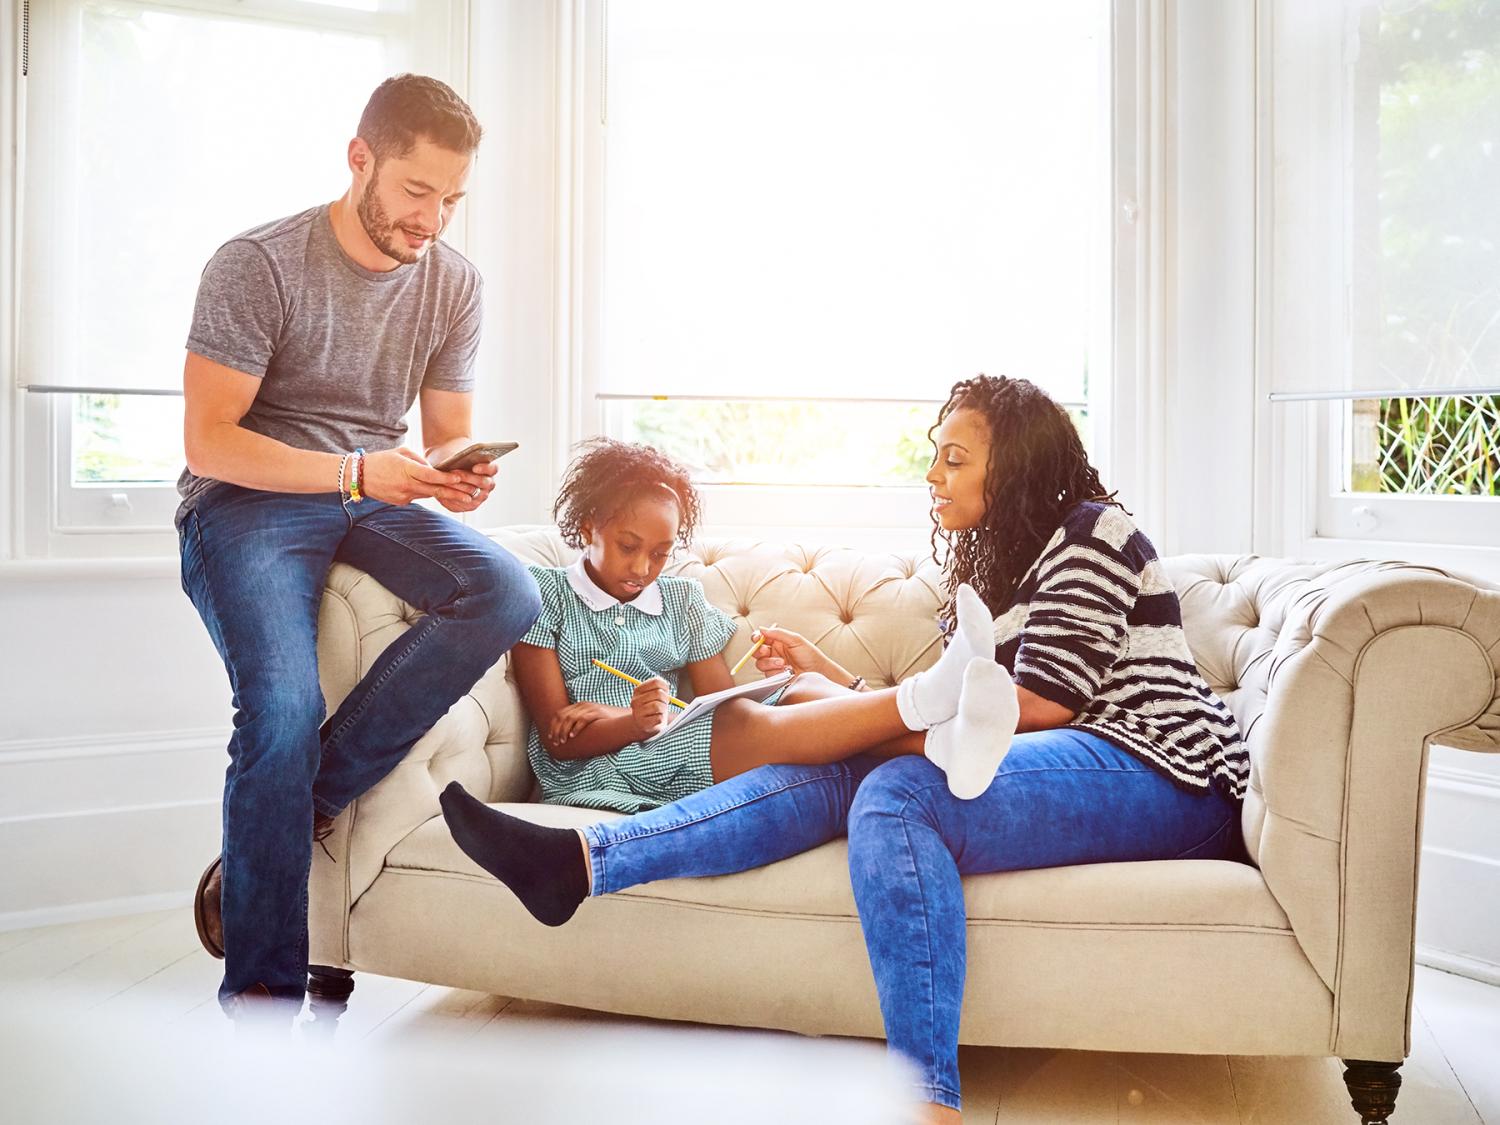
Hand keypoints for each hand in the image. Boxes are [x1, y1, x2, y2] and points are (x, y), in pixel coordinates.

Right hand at [361, 448, 492, 509]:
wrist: (358, 477)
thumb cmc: (380, 460)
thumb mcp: (401, 453)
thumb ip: (419, 460)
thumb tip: (435, 468)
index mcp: (406, 470)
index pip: (429, 475)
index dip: (445, 477)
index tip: (459, 478)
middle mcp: (406, 485)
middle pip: (434, 490)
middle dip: (454, 492)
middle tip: (472, 494)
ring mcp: (404, 496)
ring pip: (430, 495)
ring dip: (446, 495)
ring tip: (466, 497)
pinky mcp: (401, 502)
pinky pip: (419, 497)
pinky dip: (430, 494)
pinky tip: (445, 494)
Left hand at [434, 458, 498, 514]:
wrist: (446, 470)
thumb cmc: (453, 459)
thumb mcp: (457, 453)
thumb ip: (461, 455)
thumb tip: (456, 456)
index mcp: (490, 470)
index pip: (493, 469)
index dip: (485, 468)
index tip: (475, 467)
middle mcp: (488, 484)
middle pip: (483, 482)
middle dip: (468, 477)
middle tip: (454, 472)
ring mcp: (481, 496)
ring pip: (472, 494)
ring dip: (458, 488)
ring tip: (445, 482)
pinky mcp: (470, 505)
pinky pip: (463, 504)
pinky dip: (452, 498)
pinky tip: (442, 492)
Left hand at [548, 701, 612, 745]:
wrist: (624, 717)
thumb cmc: (606, 722)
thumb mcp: (591, 719)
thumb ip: (580, 722)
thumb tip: (568, 733)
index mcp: (579, 706)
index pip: (560, 713)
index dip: (553, 725)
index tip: (550, 736)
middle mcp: (583, 705)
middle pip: (563, 716)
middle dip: (557, 730)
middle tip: (556, 742)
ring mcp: (590, 708)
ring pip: (570, 718)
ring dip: (564, 731)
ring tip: (563, 741)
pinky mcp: (597, 713)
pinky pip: (582, 720)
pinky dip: (575, 728)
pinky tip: (572, 736)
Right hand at [629, 677, 673, 740]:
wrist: (645, 725)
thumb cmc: (653, 707)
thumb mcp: (655, 694)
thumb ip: (660, 686)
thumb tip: (666, 685)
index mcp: (638, 690)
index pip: (656, 682)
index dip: (665, 687)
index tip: (665, 692)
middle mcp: (635, 701)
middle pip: (658, 693)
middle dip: (665, 698)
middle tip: (664, 703)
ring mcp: (637, 713)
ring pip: (658, 706)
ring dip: (664, 709)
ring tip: (660, 711)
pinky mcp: (643, 724)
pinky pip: (659, 718)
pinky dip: (662, 718)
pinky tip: (657, 719)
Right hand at [752, 625, 825, 677]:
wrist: (817, 672)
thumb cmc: (810, 655)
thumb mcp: (795, 640)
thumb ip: (778, 633)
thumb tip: (762, 629)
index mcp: (778, 641)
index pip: (761, 638)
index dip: (756, 638)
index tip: (757, 639)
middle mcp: (774, 653)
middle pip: (756, 651)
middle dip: (758, 651)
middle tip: (765, 651)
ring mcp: (774, 666)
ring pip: (760, 664)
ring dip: (770, 663)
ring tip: (784, 664)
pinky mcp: (775, 677)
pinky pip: (767, 674)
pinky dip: (776, 672)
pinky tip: (786, 672)